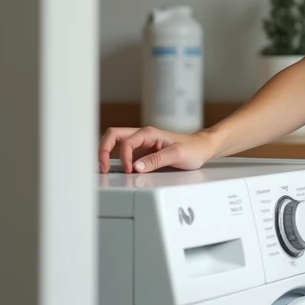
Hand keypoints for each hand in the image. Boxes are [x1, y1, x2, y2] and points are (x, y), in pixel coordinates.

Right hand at [98, 125, 216, 174]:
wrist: (202, 148)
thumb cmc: (193, 149)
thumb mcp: (177, 155)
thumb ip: (156, 160)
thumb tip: (136, 167)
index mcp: (149, 133)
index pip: (126, 142)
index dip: (124, 158)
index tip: (131, 171)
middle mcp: (142, 137)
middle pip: (113, 136)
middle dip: (104, 150)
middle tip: (102, 167)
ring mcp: (141, 145)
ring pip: (116, 144)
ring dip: (108, 155)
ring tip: (105, 169)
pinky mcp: (143, 153)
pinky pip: (125, 154)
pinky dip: (118, 161)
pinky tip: (118, 170)